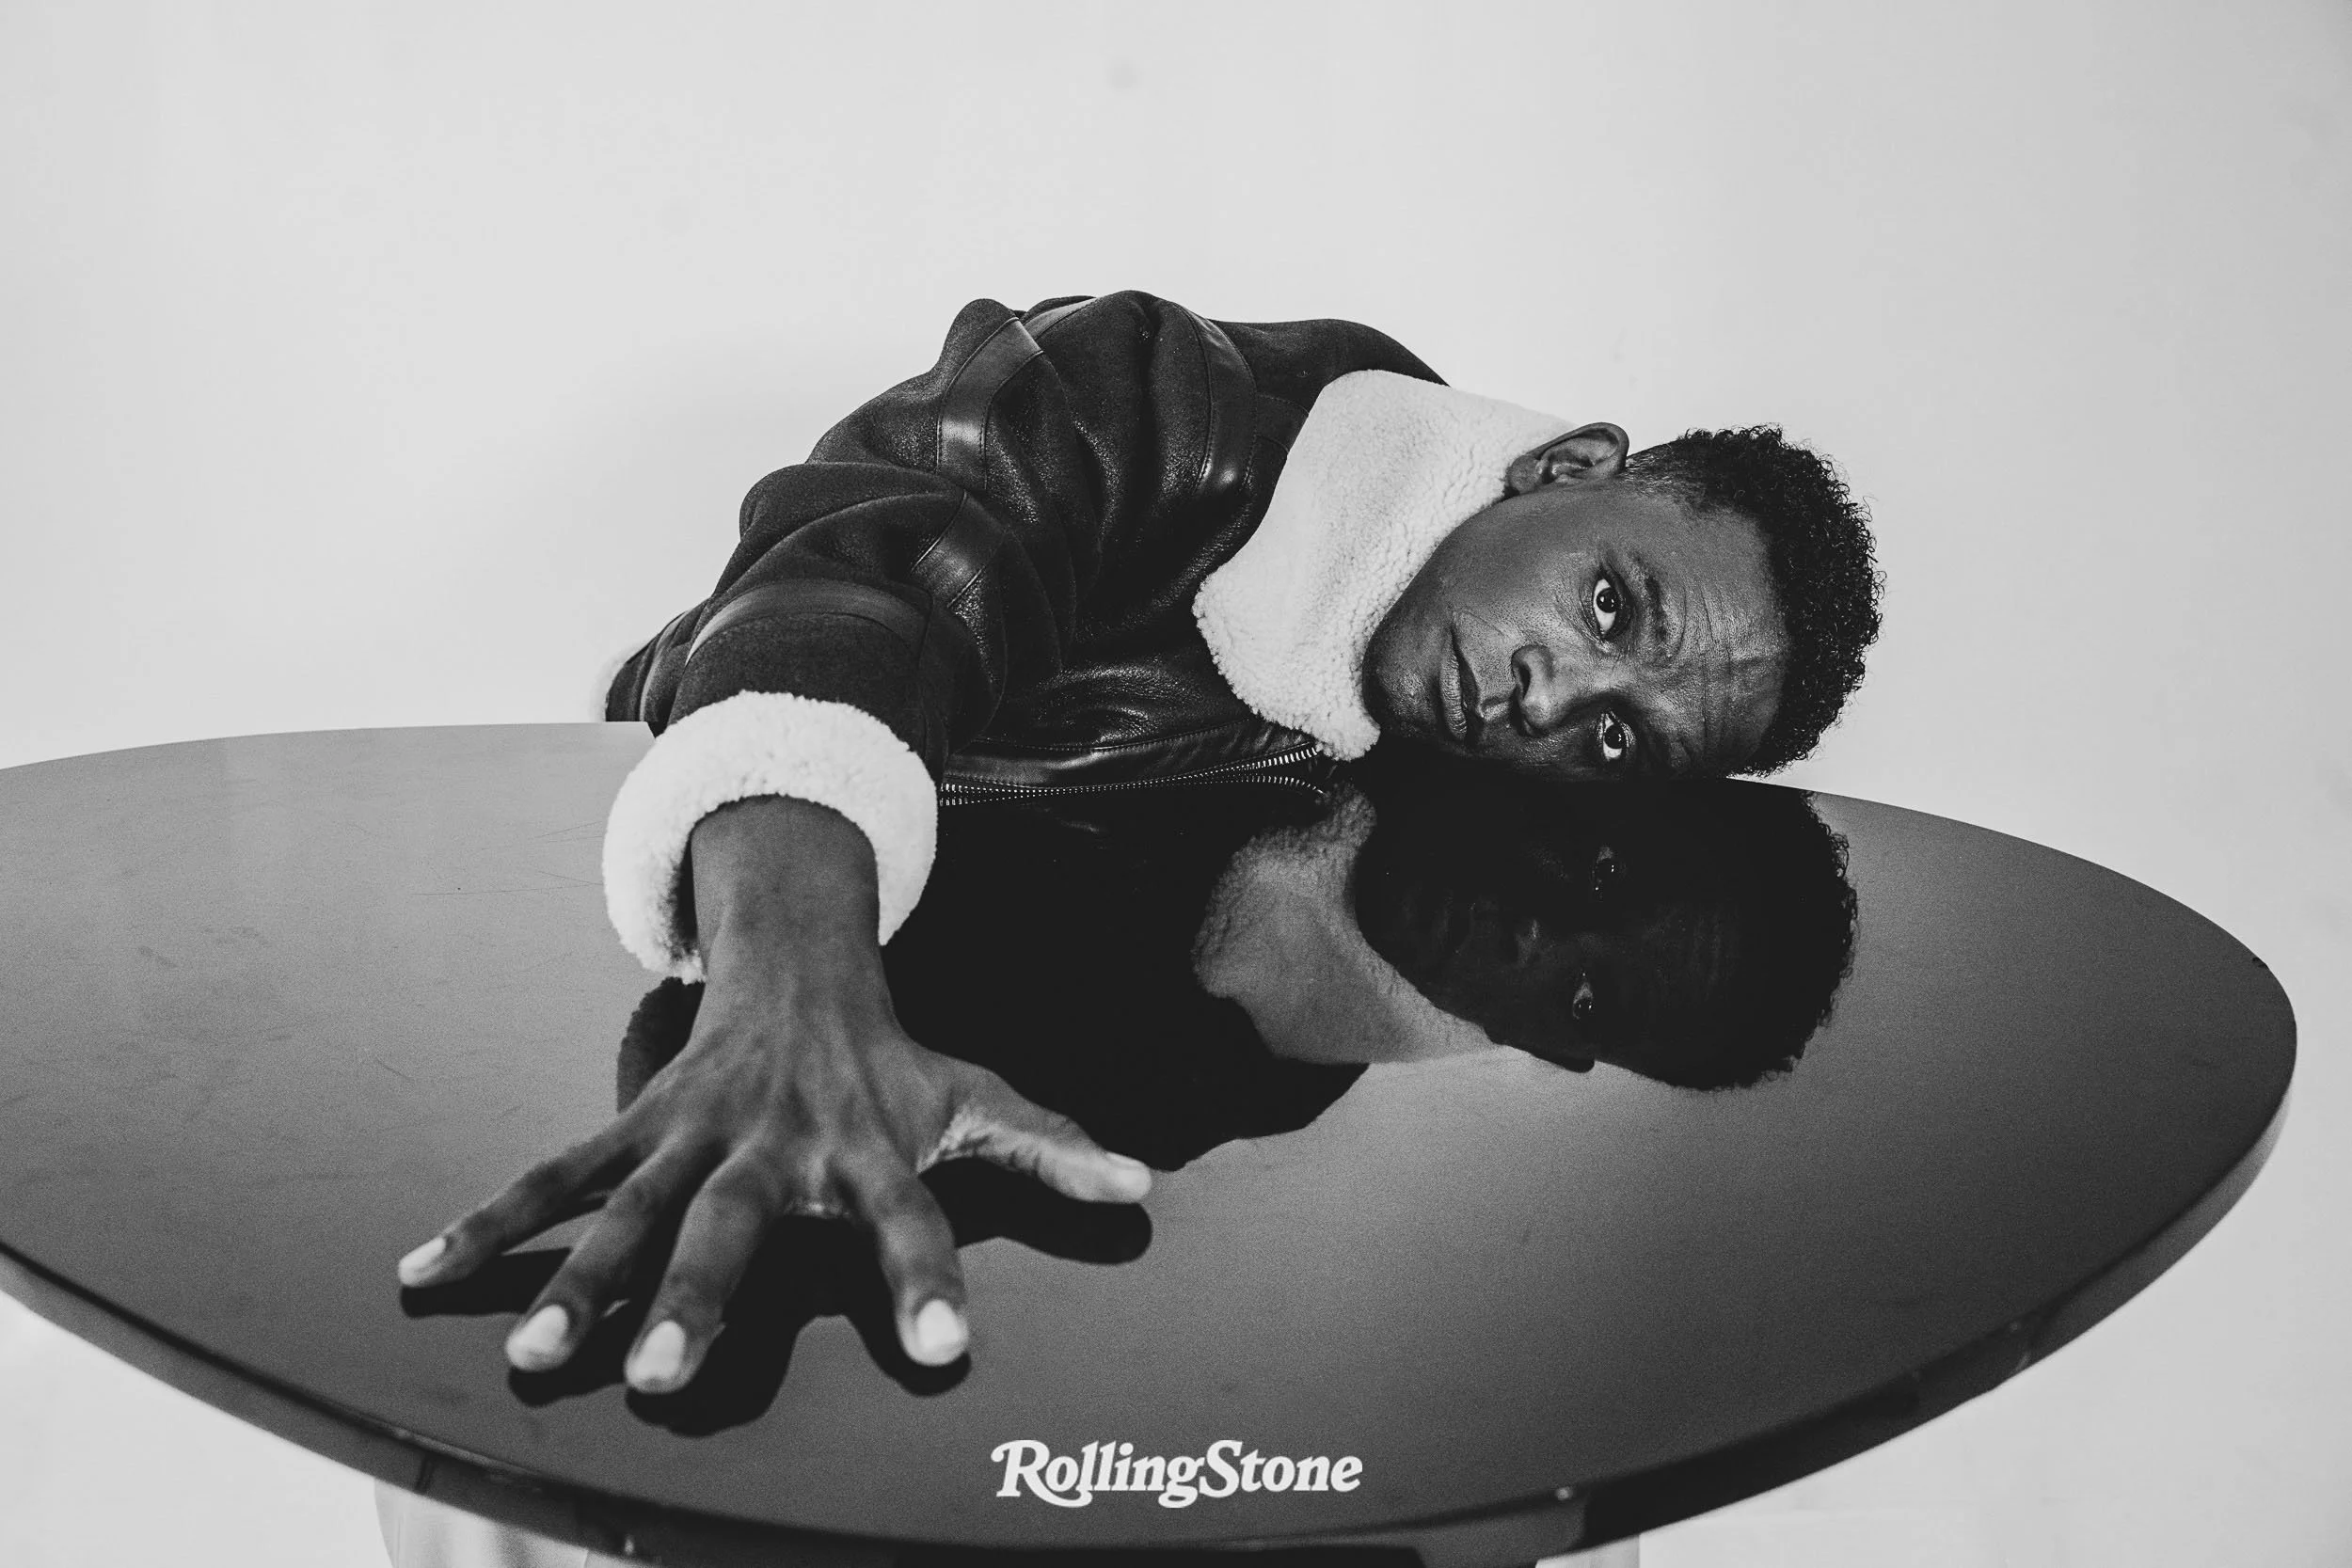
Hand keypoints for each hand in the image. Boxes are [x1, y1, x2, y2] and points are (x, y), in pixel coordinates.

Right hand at [394, 794, 1150, 1391]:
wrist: (799, 964)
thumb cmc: (891, 1062)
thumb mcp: (973, 1095)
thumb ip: (1048, 1147)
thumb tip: (1143, 1191)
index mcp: (866, 1148)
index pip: (911, 1219)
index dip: (929, 1279)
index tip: (949, 1352)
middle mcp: (774, 1144)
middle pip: (733, 1224)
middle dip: (699, 1297)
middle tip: (668, 1379)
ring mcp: (692, 1132)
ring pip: (628, 1208)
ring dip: (576, 1278)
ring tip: (533, 1355)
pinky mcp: (633, 1125)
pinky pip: (556, 1173)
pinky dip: (491, 1219)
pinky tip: (420, 1271)